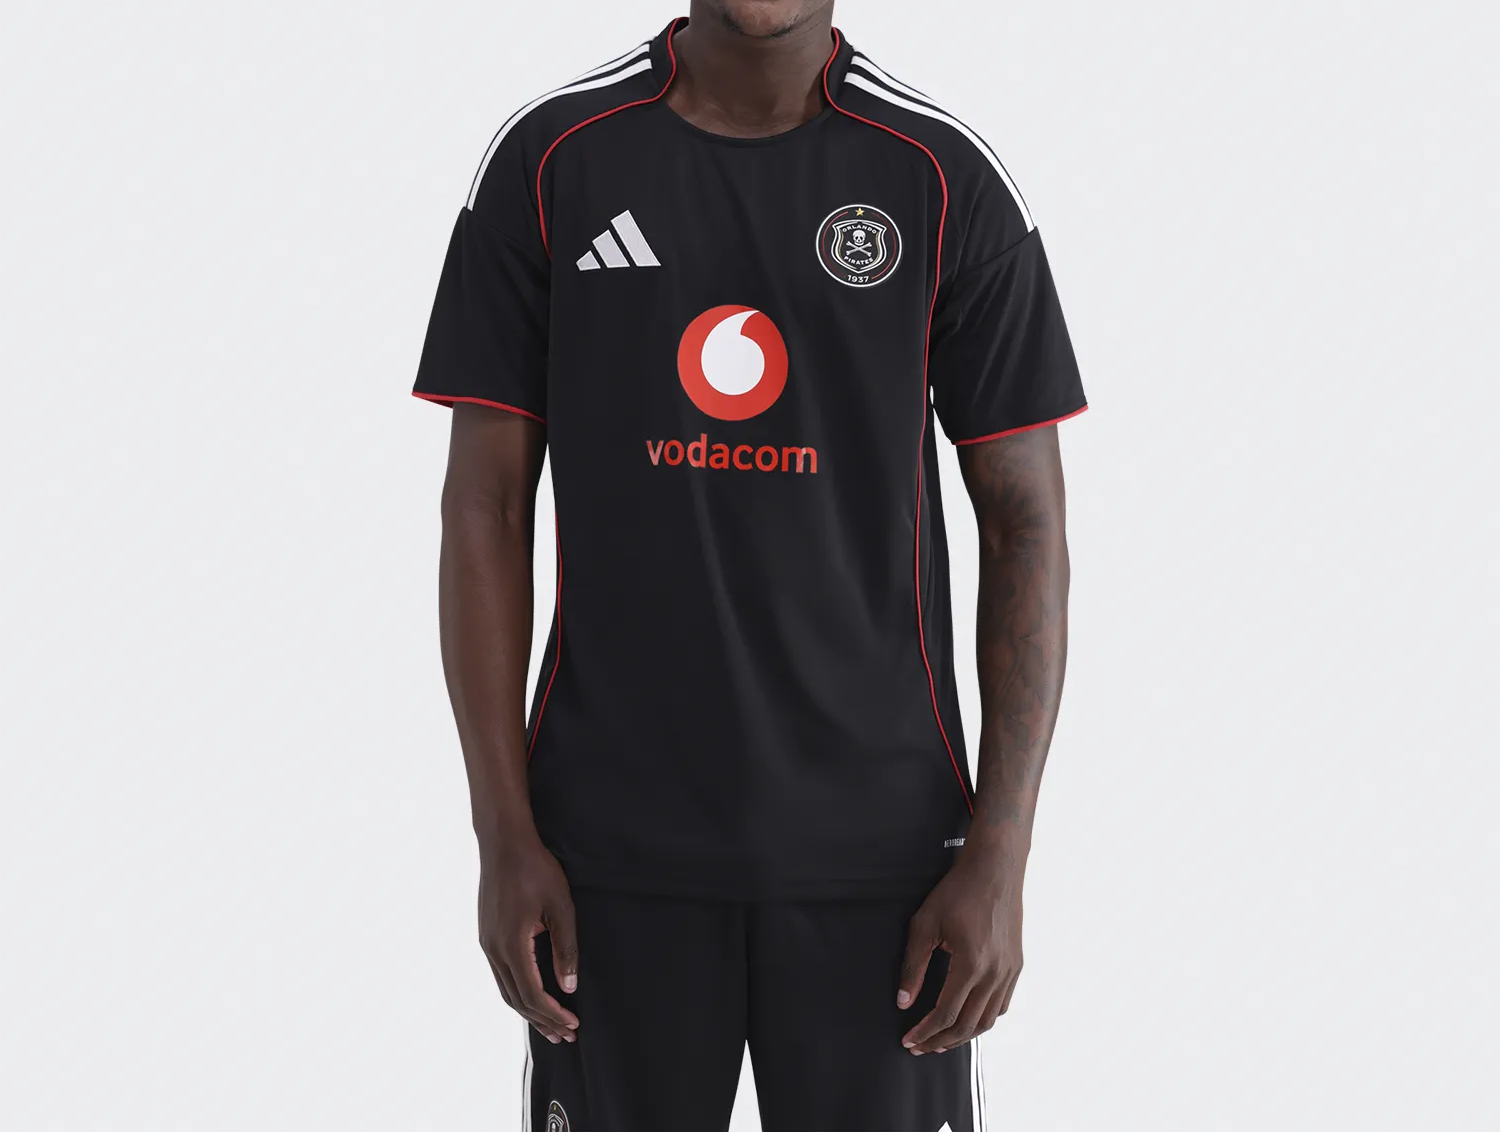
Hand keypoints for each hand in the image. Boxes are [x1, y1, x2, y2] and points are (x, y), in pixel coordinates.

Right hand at [478, 834, 579, 1044]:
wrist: (504, 843)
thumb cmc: (536, 869)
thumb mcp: (560, 906)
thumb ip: (566, 948)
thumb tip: (568, 986)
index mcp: (512, 944)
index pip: (532, 994)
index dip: (553, 1014)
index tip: (573, 1025)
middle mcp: (494, 949)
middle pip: (516, 999)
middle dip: (542, 1021)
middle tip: (566, 1035)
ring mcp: (487, 943)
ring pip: (506, 990)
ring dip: (528, 1010)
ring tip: (551, 1025)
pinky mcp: (487, 935)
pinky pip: (501, 975)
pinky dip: (518, 992)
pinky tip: (532, 995)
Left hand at [897, 851, 1023, 1053]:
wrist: (994, 870)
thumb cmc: (957, 892)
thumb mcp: (924, 925)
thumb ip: (912, 967)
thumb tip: (904, 1001)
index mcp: (971, 964)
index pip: (945, 1014)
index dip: (925, 1032)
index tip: (908, 1040)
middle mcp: (995, 973)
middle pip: (967, 1024)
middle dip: (940, 1041)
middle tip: (920, 1047)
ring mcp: (1009, 971)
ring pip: (988, 1020)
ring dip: (963, 1035)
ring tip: (941, 1041)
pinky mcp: (1016, 966)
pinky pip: (1001, 1005)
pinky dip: (983, 1019)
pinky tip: (968, 1019)